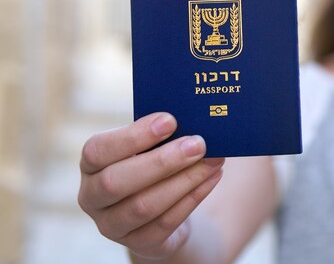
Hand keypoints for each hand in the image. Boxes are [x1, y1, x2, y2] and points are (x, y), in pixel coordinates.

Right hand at [78, 112, 223, 259]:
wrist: (163, 207)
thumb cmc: (154, 163)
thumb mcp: (150, 146)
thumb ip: (160, 134)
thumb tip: (193, 119)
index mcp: (91, 165)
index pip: (98, 150)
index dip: (132, 136)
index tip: (169, 120)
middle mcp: (92, 198)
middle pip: (117, 182)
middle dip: (162, 161)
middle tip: (198, 144)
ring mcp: (113, 226)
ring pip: (144, 206)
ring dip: (184, 180)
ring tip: (213, 160)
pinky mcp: (139, 244)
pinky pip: (166, 222)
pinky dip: (193, 197)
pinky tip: (213, 177)